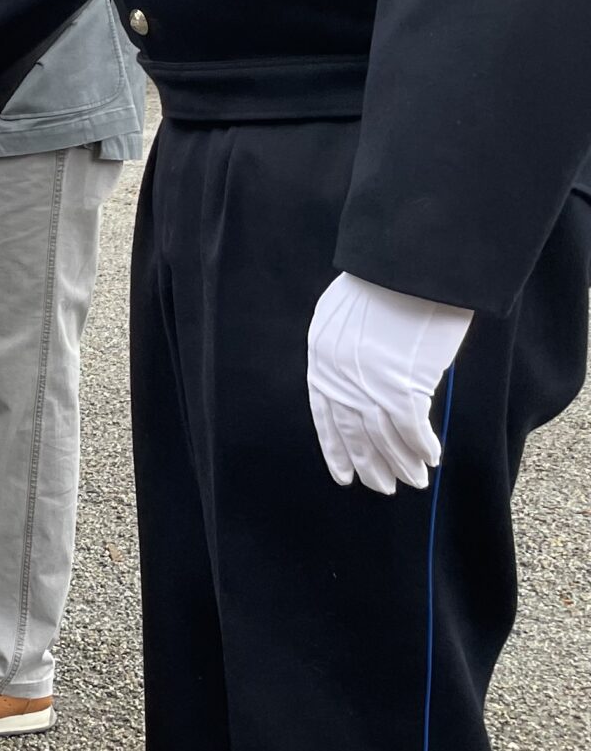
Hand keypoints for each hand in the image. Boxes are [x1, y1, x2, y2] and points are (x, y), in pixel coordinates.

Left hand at [306, 274, 472, 495]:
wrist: (408, 263)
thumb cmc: (388, 281)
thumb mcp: (350, 314)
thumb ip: (350, 349)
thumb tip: (366, 379)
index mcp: (320, 355)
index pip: (323, 413)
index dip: (334, 447)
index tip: (344, 475)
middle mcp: (337, 373)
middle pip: (353, 430)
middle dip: (369, 462)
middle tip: (384, 487)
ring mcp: (367, 381)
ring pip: (383, 435)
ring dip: (400, 462)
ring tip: (414, 480)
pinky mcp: (400, 383)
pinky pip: (411, 427)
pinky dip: (421, 446)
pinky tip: (431, 458)